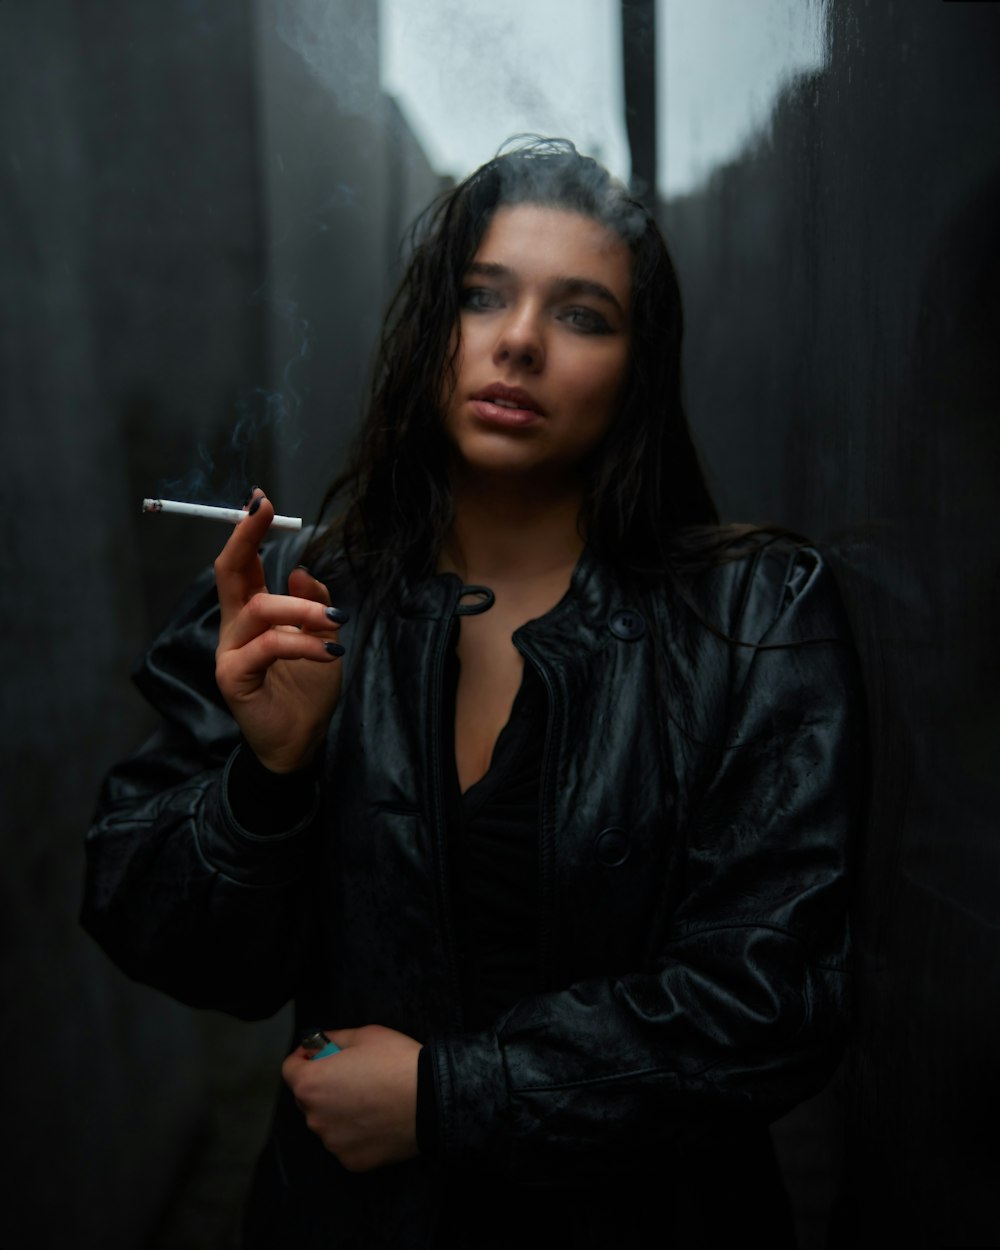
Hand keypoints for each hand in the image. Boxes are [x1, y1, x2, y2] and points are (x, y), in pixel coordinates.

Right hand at [214, 488, 345, 772]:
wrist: (301, 741)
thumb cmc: (307, 690)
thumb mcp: (322, 638)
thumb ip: (313, 604)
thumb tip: (299, 570)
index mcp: (252, 614)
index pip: (242, 565)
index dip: (248, 532)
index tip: (260, 500)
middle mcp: (235, 628)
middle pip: (228, 573)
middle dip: (245, 537)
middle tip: (263, 511)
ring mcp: (231, 652)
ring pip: (259, 610)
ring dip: (301, 609)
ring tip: (334, 621)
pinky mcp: (234, 677)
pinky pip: (267, 647)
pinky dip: (302, 644)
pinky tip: (329, 652)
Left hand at [282, 1025, 421, 1171]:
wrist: (431, 1100)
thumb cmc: (395, 1061)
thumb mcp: (364, 1034)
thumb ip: (333, 1039)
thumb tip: (320, 1045)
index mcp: (312, 1083)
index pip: (289, 1069)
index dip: (303, 1057)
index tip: (320, 1054)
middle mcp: (314, 1117)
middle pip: (309, 1098)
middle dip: (323, 1085)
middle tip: (353, 1075)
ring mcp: (332, 1143)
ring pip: (328, 1122)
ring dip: (339, 1111)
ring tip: (370, 1100)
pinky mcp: (351, 1162)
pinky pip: (345, 1143)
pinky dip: (355, 1133)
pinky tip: (378, 1121)